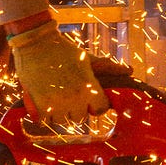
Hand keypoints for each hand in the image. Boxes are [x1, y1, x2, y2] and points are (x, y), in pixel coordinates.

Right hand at [9, 21, 112, 136]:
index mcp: (89, 87)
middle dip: (76, 109)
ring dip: (59, 112)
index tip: (88, 99)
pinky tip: (43, 101)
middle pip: (80, 118)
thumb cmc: (63, 50)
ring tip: (55, 96)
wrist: (35, 43)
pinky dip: (44, 114)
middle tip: (68, 95)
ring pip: (62, 121)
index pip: (100, 109)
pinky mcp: (39, 106)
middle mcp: (75, 98)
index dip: (95, 105)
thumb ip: (108, 67)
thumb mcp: (87, 58)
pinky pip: (45, 121)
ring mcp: (57, 103)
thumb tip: (130, 71)